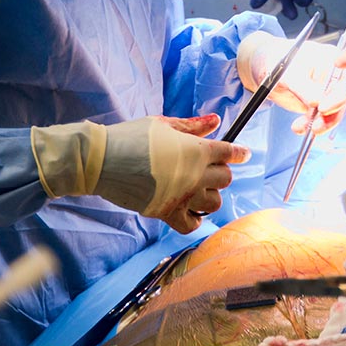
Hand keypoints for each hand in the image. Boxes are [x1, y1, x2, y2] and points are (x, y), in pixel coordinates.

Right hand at [32, 115, 249, 233]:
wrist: (102, 160)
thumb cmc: (131, 136)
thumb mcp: (163, 124)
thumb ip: (193, 125)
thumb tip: (216, 121)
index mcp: (196, 150)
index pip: (229, 153)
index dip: (239, 153)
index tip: (242, 154)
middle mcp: (195, 175)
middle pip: (225, 179)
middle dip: (220, 172)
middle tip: (207, 167)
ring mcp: (183, 196)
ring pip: (215, 203)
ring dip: (210, 195)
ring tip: (197, 189)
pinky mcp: (167, 213)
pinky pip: (192, 224)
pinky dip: (194, 218)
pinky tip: (188, 209)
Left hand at [238, 33, 345, 133]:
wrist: (262, 67)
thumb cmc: (275, 59)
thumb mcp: (287, 73)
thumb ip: (303, 87)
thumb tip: (317, 101)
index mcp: (331, 59)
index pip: (343, 80)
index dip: (337, 97)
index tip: (323, 108)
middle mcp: (332, 75)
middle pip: (340, 99)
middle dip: (329, 116)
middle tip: (316, 126)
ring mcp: (326, 90)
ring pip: (331, 112)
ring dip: (318, 123)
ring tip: (300, 127)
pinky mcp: (318, 103)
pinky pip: (319, 118)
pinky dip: (309, 125)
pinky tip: (298, 127)